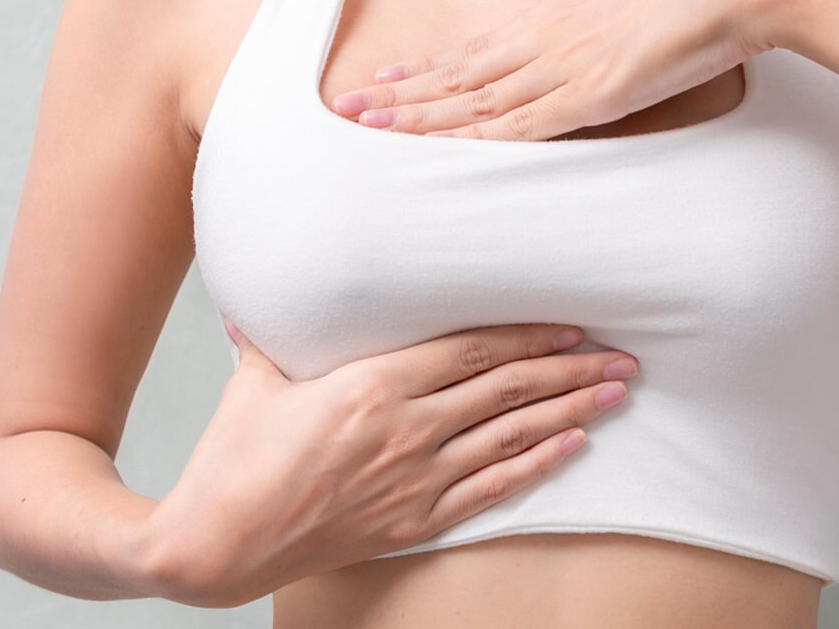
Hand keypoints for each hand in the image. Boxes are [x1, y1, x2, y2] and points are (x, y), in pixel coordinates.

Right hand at [140, 322, 637, 608]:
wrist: (215, 545)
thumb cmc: (230, 459)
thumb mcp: (253, 380)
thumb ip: (274, 335)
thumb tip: (267, 293)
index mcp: (370, 385)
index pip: (471, 350)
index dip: (528, 335)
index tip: (571, 322)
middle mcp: (404, 430)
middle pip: (507, 389)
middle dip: (570, 369)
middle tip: (622, 355)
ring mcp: (413, 480)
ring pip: (510, 436)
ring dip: (570, 412)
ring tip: (614, 393)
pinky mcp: (412, 522)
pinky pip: (491, 489)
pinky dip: (536, 466)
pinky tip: (572, 447)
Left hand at [325, 0, 792, 140]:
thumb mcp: (640, 1)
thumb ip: (609, 28)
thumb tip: (603, 43)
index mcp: (561, 15)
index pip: (479, 50)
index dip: (429, 69)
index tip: (386, 78)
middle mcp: (551, 39)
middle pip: (462, 75)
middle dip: (404, 94)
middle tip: (348, 110)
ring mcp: (568, 65)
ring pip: (479, 100)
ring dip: (424, 116)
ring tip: (372, 125)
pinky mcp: (595, 93)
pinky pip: (526, 124)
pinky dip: (480, 137)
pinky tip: (445, 149)